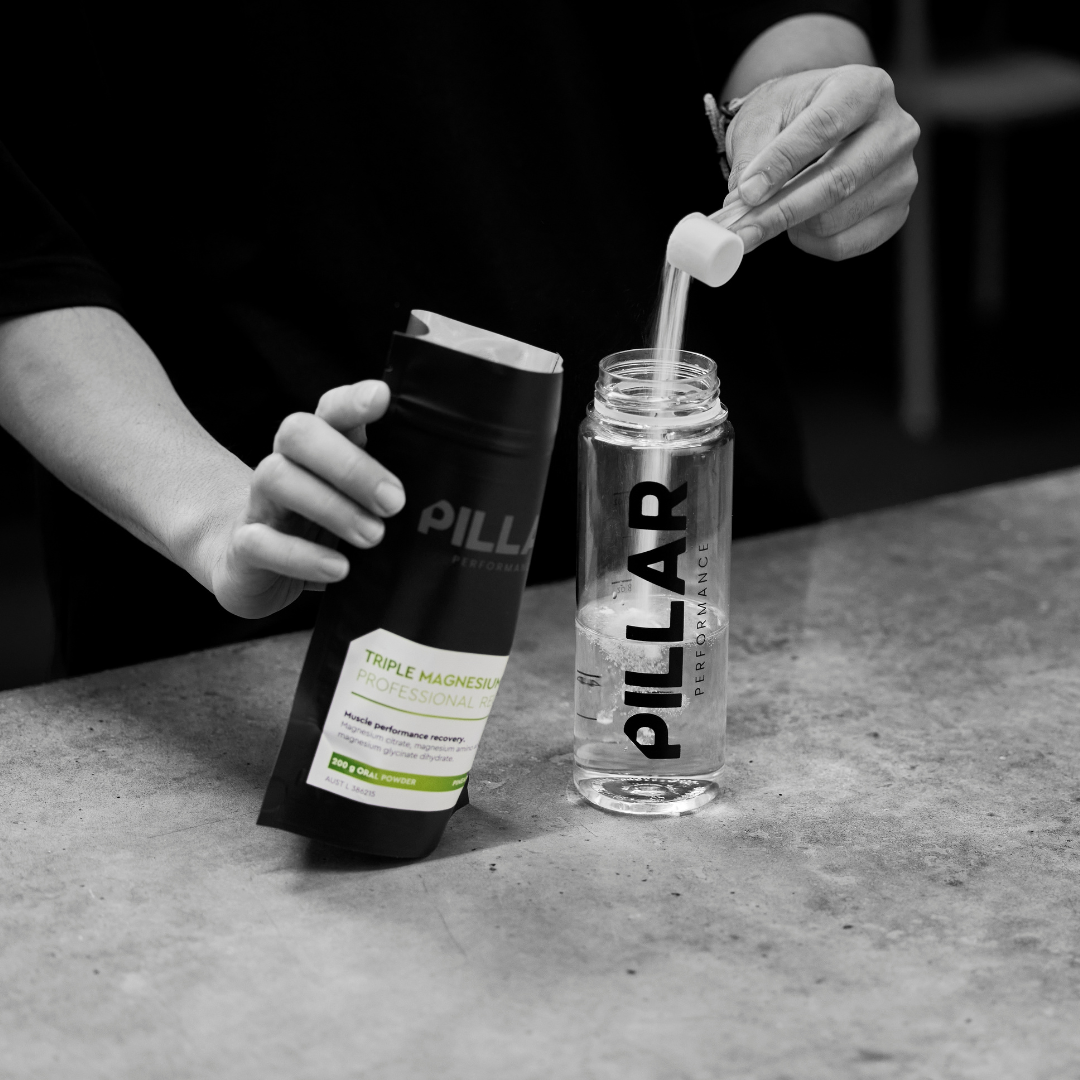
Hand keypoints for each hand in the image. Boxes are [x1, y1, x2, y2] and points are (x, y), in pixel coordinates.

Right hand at [209, 380, 404, 618]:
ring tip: (373, 537)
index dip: (352, 401)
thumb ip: (389, 493)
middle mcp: (285, 465)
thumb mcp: (358, 507)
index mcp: (319, 449)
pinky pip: (258, 541)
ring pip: (276, 478)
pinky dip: (300, 555)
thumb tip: (451, 502)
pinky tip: (338, 569)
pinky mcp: (242, 547)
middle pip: (297, 433)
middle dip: (349, 464)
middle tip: (394, 501)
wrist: (251, 566)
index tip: (383, 398)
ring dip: (330, 507)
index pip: (330, 410)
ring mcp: (258, 503)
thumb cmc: (322, 529)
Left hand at [724, 65, 919, 259]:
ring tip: (772, 212)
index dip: (782, 164)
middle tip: (739, 231)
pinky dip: (809, 243)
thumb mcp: (764, 115)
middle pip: (837, 181)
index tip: (747, 193)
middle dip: (780, 211)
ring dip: (791, 226)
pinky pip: (844, 245)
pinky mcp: (897, 212)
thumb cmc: (792, 115)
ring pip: (835, 219)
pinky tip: (799, 225)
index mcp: (865, 89)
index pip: (824, 127)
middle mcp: (896, 130)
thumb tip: (743, 202)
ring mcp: (902, 174)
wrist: (821, 124)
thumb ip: (753, 154)